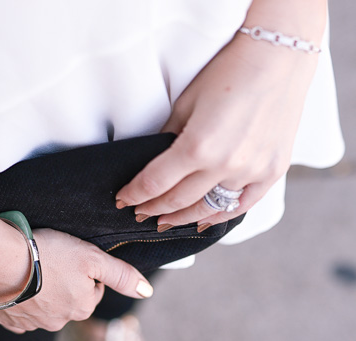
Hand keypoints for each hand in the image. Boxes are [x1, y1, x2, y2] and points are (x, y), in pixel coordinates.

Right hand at [0, 228, 152, 333]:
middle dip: (63, 284)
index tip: (70, 259)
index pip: (92, 290)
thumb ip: (121, 275)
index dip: (84, 272)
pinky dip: (20, 303)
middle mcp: (59, 322)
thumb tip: (147, 291)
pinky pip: (19, 315)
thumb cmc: (46, 255)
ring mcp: (32, 324)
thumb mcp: (91, 257)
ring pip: (44, 308)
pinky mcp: (9, 321)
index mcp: (82, 307)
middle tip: (50, 262)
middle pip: (69, 301)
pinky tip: (15, 286)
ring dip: (40, 293)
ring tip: (30, 270)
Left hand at [115, 31, 319, 229]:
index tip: (123, 200)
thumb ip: (168, 137)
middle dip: (153, 209)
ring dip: (183, 219)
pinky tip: (205, 221)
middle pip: (178, 200)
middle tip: (139, 214)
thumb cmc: (228, 73)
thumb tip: (153, 161)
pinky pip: (243, 204)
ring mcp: (251, 171)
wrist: (277, 57)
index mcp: (197, 147)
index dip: (135, 195)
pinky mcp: (273, 171)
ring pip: (208, 208)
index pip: (154, 183)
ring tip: (166, 222)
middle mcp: (225, 165)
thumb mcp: (185, 103)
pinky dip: (222, 215)